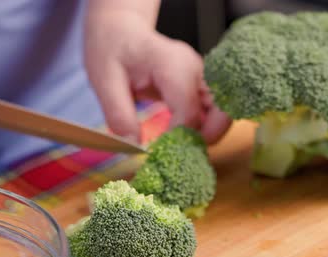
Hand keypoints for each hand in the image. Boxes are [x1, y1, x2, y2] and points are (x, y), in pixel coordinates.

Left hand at [84, 10, 230, 143]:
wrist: (122, 31)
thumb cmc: (113, 49)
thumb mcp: (103, 80)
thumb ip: (118, 114)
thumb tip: (134, 145)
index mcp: (172, 65)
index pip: (189, 110)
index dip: (178, 137)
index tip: (157, 151)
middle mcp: (195, 68)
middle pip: (222, 109)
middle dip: (208, 136)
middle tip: (183, 153)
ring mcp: (201, 76)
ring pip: (223, 111)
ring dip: (209, 133)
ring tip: (181, 147)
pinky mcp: (200, 84)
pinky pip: (214, 109)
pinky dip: (205, 127)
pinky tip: (182, 138)